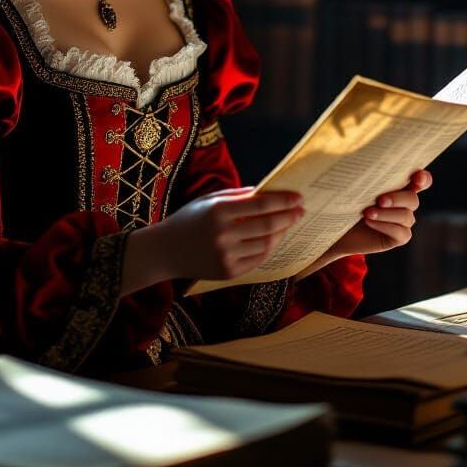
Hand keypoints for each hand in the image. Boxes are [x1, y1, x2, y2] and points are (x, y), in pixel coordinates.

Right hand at [123, 187, 304, 292]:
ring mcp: (226, 256)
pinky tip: (274, 239)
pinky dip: (269, 248)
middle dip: (289, 217)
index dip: (283, 201)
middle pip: (268, 226)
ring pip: (266, 244)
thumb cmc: (189, 219)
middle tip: (301, 211)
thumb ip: (239, 196)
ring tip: (289, 224)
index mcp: (219, 211)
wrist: (165, 250)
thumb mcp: (210, 200)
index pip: (261, 205)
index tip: (299, 197)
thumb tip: (269, 192)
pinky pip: (258, 259)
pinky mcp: (228, 273)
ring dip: (282, 233)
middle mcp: (223, 234)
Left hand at [328, 168, 432, 258]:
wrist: (337, 229)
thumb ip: (367, 177)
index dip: (423, 178)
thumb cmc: (346, 202)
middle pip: (412, 199)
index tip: (417, 177)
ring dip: (387, 214)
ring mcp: (402, 221)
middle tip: (380, 200)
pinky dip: (385, 226)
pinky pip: (401, 233)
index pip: (420, 180)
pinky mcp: (398, 237)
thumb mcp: (355, 187)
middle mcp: (403, 203)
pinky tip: (369, 222)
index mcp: (398, 186)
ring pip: (406, 216)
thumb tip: (366, 163)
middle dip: (398, 198)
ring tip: (367, 213)